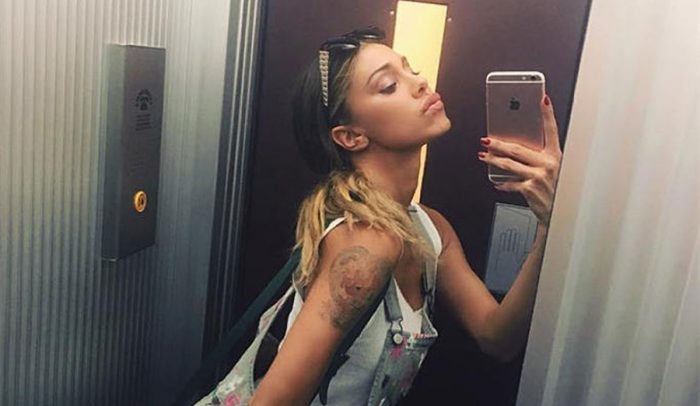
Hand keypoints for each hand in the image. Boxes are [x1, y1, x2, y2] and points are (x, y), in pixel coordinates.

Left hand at [478, 94, 562, 225]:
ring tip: (483, 156)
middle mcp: (549, 164)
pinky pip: (510, 183)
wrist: (561, 214)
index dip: (548, 114)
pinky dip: (502, 183)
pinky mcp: (530, 188)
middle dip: (499, 143)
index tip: (543, 100)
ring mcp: (539, 176)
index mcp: (556, 156)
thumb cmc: (556, 191)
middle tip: (486, 140)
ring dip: (493, 159)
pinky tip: (496, 182)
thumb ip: (540, 160)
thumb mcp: (554, 172)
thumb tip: (517, 150)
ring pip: (509, 164)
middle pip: (518, 148)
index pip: (552, 131)